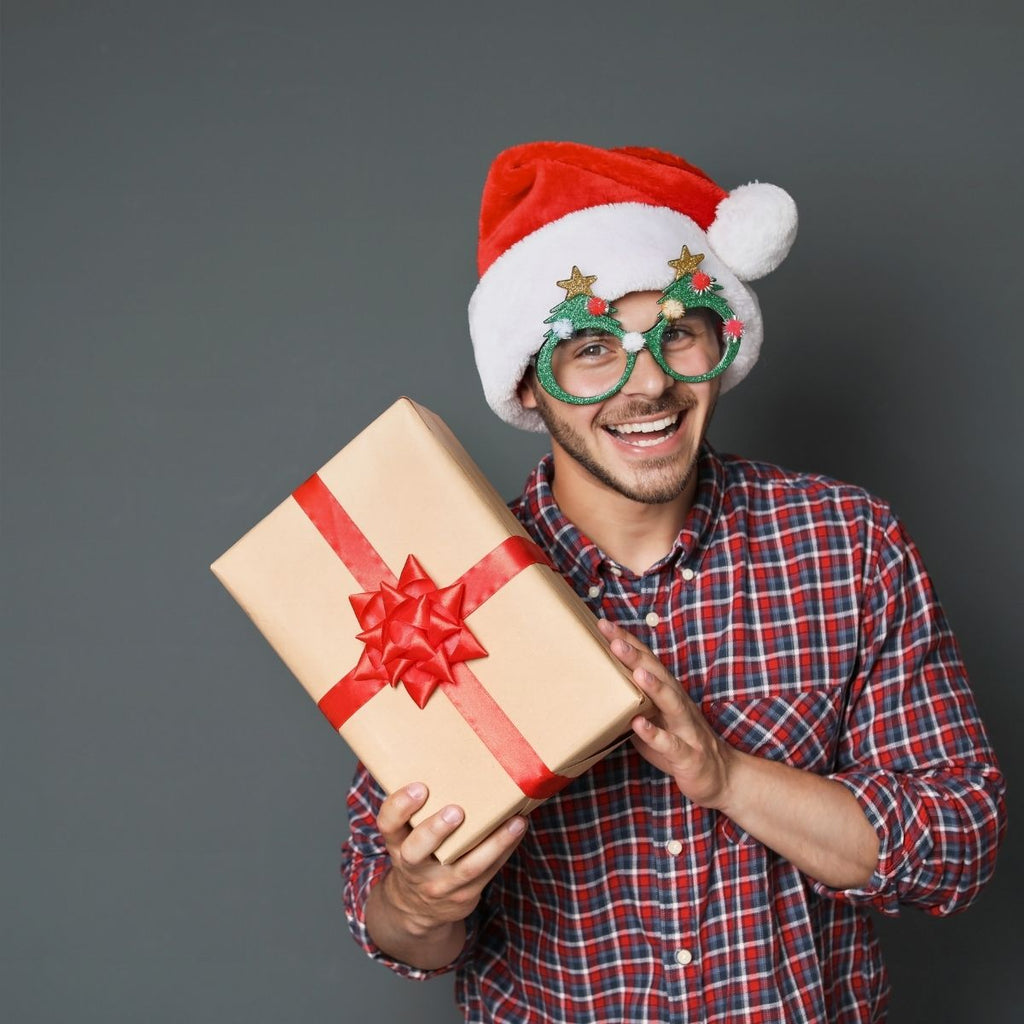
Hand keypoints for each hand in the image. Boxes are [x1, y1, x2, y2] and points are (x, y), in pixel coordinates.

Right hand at [373, 783, 527, 939]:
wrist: (416, 908)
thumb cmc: (417, 853)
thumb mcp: (407, 835)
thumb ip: (419, 809)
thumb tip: (450, 758)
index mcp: (397, 842)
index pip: (388, 824)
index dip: (400, 806)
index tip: (419, 787)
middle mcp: (413, 865)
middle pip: (417, 850)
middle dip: (436, 830)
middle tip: (456, 811)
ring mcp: (438, 883)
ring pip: (465, 867)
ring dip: (492, 843)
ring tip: (514, 822)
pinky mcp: (463, 895)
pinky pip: (486, 873)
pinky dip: (504, 850)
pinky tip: (518, 830)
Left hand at [598, 618, 733, 808]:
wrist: (722, 778)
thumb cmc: (681, 746)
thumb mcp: (654, 722)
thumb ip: (632, 706)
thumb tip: (599, 691)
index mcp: (669, 695)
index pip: (647, 662)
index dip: (628, 642)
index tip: (604, 625)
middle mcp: (679, 705)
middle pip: (657, 674)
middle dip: (635, 655)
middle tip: (614, 638)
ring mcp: (686, 729)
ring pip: (671, 702)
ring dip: (654, 686)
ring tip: (636, 671)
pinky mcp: (688, 755)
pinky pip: (671, 744)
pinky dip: (655, 733)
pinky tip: (638, 724)